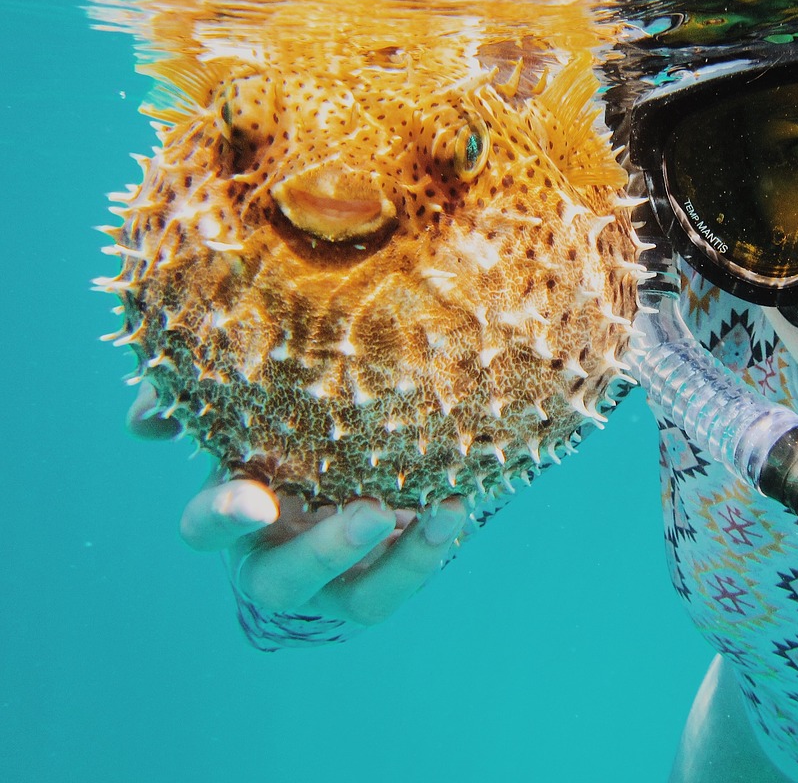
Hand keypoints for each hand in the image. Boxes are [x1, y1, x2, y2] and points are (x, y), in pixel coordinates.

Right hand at [128, 382, 468, 625]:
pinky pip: (408, 579)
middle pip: (283, 580)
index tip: (256, 499)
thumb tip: (141, 423)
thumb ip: (199, 399)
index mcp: (235, 510)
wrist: (347, 460)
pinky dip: (434, 545)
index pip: (207, 527)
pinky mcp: (384, 580)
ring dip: (401, 562)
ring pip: (359, 596)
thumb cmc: (284, 428)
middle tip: (372, 514)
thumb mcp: (246, 408)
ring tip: (442, 512)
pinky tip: (459, 502)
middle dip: (326, 551)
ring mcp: (334, 578)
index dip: (224, 517)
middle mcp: (277, 556)